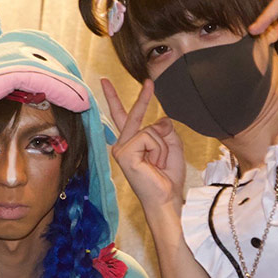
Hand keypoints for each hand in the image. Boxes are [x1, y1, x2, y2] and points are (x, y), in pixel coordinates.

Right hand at [101, 78, 185, 211]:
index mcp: (132, 143)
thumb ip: (165, 128)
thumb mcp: (171, 145)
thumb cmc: (168, 176)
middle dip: (142, 98)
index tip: (106, 82)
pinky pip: (149, 137)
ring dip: (163, 147)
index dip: (118, 98)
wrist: (166, 197)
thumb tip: (160, 119)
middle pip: (131, 115)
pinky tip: (155, 165)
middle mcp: (123, 145)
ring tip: (159, 164)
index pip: (125, 116)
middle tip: (145, 80)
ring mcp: (121, 150)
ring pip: (150, 130)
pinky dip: (159, 150)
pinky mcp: (124, 154)